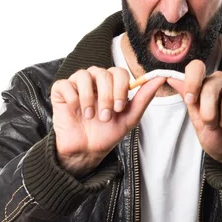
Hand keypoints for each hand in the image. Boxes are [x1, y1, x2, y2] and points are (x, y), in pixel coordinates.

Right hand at [51, 66, 165, 176]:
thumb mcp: (129, 117)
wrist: (86, 150)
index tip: (119, 108)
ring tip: (90, 116)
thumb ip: (144, 97)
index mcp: (111, 83)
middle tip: (105, 116)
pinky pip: (65, 84)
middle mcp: (95, 80)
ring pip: (83, 75)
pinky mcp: (61, 91)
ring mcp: (77, 84)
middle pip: (103, 73)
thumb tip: (160, 78)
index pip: (118, 71)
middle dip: (106, 97)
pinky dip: (72, 98)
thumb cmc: (107, 132)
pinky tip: (76, 110)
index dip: (120, 88)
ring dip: (89, 98)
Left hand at [167, 60, 221, 170]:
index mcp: (203, 84)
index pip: (196, 67)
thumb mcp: (195, 119)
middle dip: (209, 113)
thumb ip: (187, 97)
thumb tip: (171, 77)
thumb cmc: (213, 133)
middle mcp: (219, 81)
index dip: (192, 82)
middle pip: (210, 86)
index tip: (191, 100)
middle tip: (212, 124)